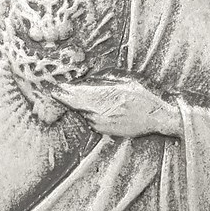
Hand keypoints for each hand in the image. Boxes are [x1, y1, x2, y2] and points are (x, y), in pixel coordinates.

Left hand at [53, 74, 181, 138]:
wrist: (160, 116)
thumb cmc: (144, 94)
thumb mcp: (123, 78)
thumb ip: (101, 79)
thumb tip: (83, 79)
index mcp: (101, 98)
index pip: (72, 95)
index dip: (59, 91)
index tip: (49, 87)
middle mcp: (98, 114)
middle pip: (74, 105)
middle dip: (67, 97)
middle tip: (56, 89)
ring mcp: (102, 125)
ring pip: (82, 113)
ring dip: (78, 105)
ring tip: (74, 96)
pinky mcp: (107, 132)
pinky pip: (91, 120)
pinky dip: (89, 112)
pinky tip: (94, 106)